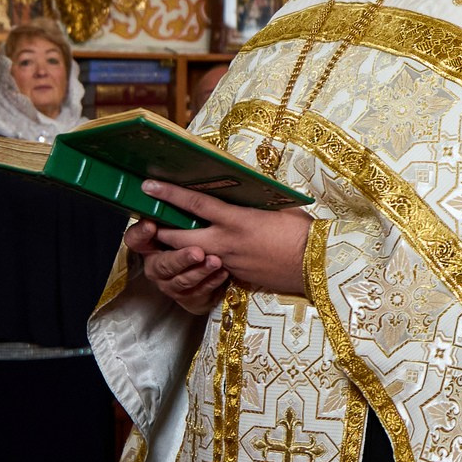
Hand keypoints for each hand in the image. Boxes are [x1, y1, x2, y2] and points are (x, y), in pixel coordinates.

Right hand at [125, 216, 232, 313]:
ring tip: (216, 261)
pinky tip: (223, 273)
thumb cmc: (192, 239)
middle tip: (197, 251)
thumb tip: (181, 191)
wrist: (200, 276)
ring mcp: (169, 284)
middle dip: (180, 258)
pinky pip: (199, 291)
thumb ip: (175, 216)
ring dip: (200, 271)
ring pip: (182, 280)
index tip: (151, 224)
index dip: (141, 233)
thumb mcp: (181, 225)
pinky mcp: (186, 298)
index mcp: (149, 245)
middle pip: (162, 264)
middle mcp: (155, 266)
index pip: (135, 239)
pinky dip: (212, 282)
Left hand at [145, 182, 314, 298]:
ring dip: (177, 247)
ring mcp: (228, 262)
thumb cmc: (301, 232)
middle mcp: (226, 242)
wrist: (314, 266)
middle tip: (149, 220)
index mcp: (236, 220)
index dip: (168, 194)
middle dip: (160, 230)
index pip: (194, 204)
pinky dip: (201, 257)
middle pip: (179, 237)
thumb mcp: (276, 208)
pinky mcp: (234, 275)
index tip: (148, 186)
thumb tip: (242, 192)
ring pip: (190, 254)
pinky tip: (203, 251)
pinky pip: (210, 265)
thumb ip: (252, 203)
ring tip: (169, 235)